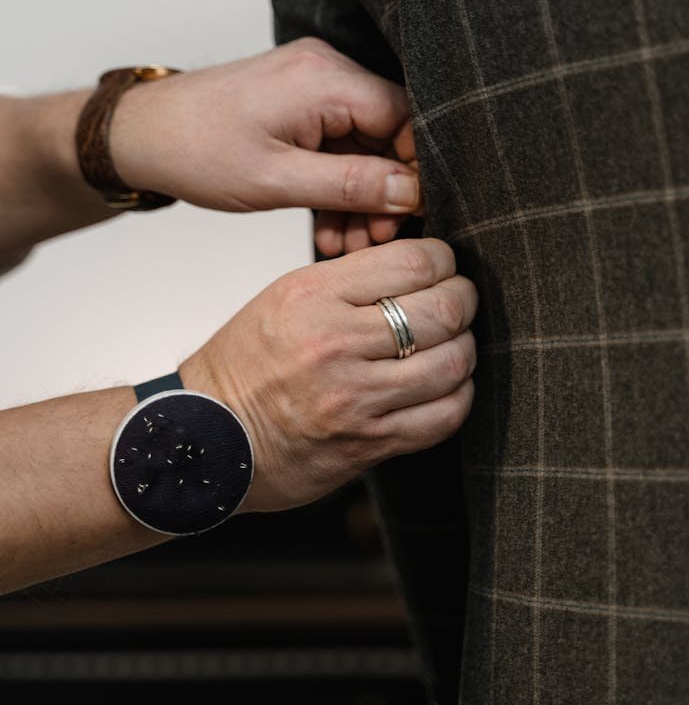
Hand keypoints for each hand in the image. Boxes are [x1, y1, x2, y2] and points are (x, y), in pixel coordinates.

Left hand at [109, 38, 421, 252]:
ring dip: (359, 198)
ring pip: (363, 147)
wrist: (140, 135)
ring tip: (347, 245)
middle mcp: (325, 70)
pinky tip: (329, 228)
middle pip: (386, 134)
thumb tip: (412, 193)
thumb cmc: (196, 150)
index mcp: (325, 78)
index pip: (405, 118)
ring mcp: (312, 86)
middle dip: (384, 194)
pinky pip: (337, 146)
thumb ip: (351, 185)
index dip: (414, 170)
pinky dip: (336, 185)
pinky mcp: (299, 105)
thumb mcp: (278, 180)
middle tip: (374, 242)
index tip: (408, 216)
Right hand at [181, 239, 477, 512]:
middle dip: (463, 302)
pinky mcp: (368, 443)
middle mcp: (335, 344)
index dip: (444, 261)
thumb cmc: (245, 364)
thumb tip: (419, 269)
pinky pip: (444, 416)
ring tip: (452, 345)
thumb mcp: (284, 297)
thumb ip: (351, 281)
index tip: (443, 268)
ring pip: (452, 364)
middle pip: (443, 311)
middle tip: (458, 303)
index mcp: (313, 295)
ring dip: (464, 350)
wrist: (207, 438)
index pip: (415, 262)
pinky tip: (445, 387)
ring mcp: (354, 398)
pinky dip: (457, 396)